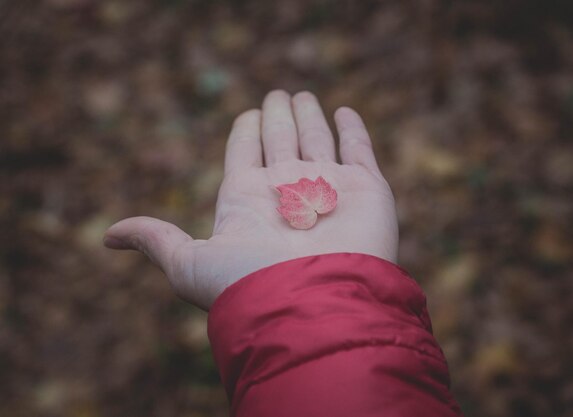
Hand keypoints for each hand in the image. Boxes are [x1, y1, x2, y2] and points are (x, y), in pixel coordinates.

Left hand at [104, 90, 397, 309]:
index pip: (245, 155)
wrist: (314, 304)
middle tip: (276, 96)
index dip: (245, 132)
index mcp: (249, 200)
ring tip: (300, 96)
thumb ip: (156, 240)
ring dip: (309, 117)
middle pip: (281, 141)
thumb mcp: (189, 263)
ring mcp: (329, 189)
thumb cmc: (250, 285)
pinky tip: (343, 113)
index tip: (248, 116)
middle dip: (278, 117)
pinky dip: (353, 131)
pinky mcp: (367, 190)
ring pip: (317, 140)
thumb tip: (107, 236)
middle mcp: (288, 192)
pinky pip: (360, 150)